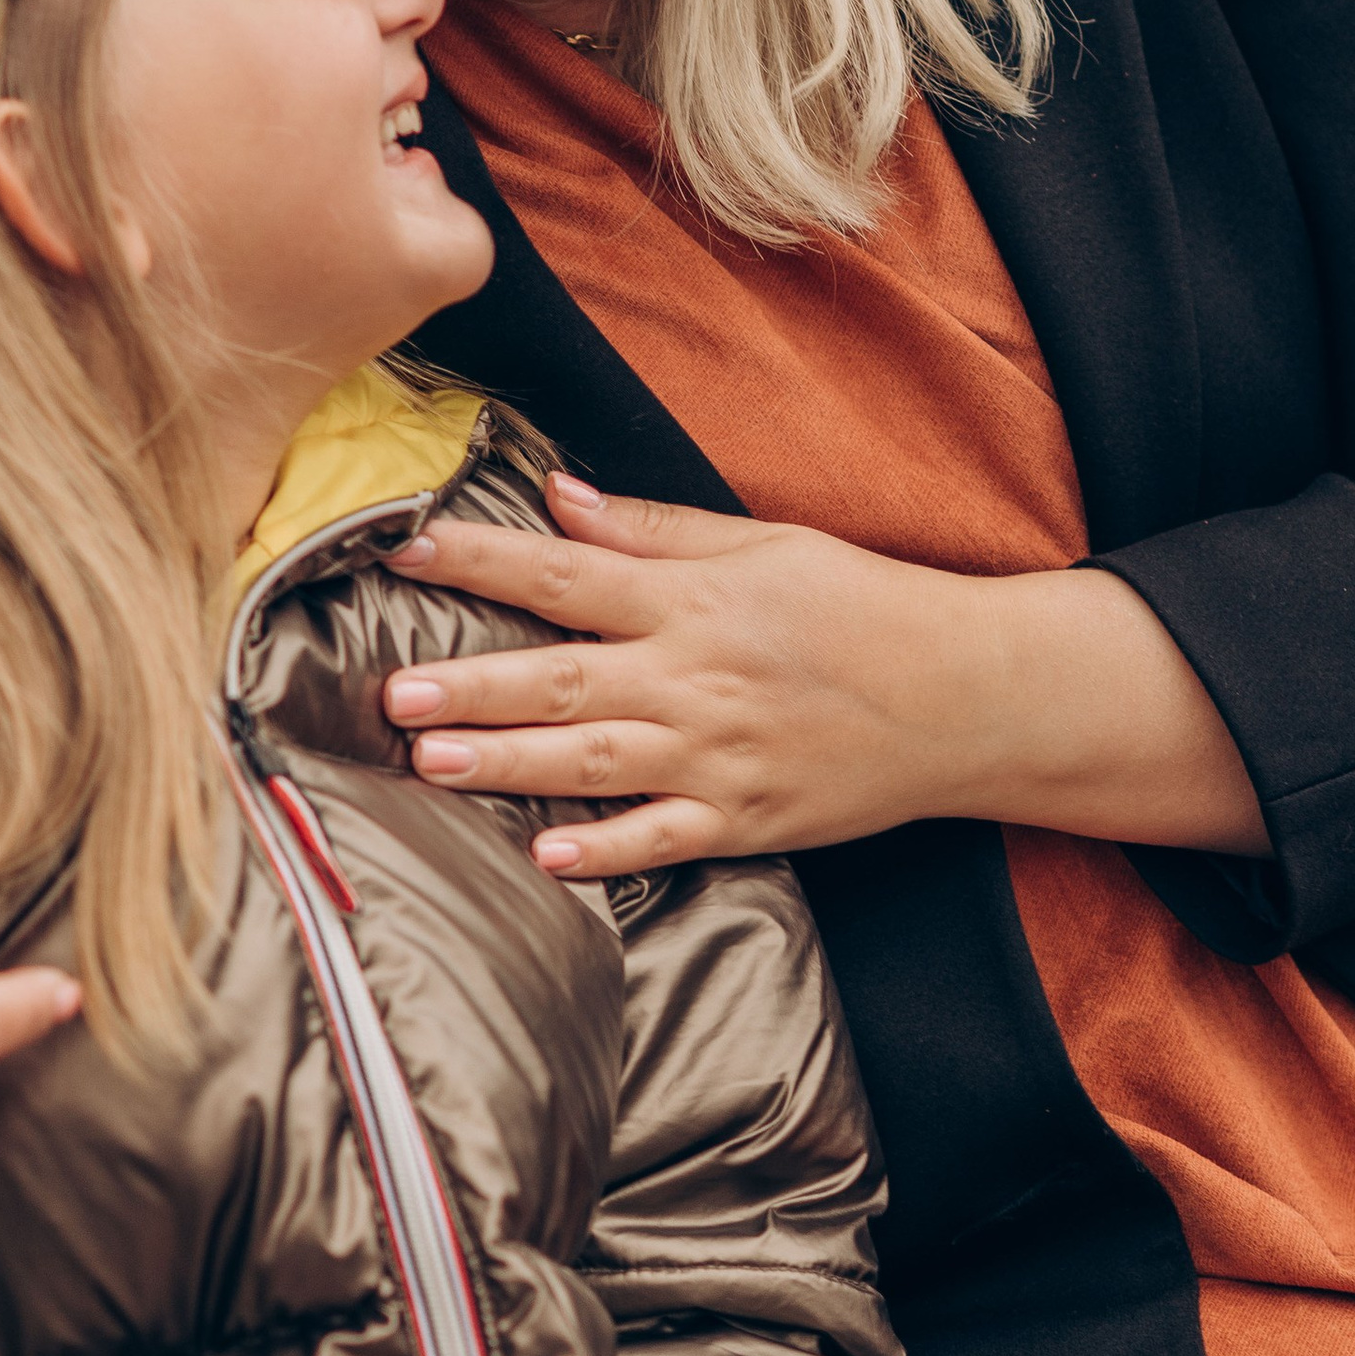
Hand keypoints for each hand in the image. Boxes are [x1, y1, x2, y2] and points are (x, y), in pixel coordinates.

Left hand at [383, 480, 1267, 878]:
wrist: (963, 695)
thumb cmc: (859, 606)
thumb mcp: (762, 544)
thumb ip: (653, 531)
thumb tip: (558, 500)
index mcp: (695, 600)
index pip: (567, 574)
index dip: (482, 561)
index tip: (408, 550)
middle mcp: (696, 678)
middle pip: (564, 679)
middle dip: (473, 686)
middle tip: (392, 692)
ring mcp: (719, 756)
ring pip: (594, 763)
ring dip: (508, 765)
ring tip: (430, 762)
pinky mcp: (747, 818)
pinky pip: (662, 838)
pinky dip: (606, 850)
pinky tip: (546, 855)